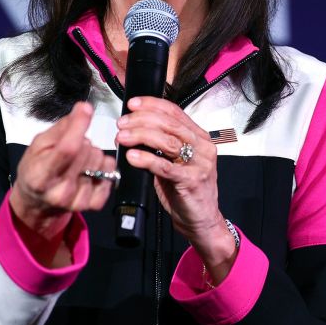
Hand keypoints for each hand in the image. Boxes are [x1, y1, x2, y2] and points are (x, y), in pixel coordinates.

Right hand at [11, 102, 115, 264]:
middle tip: (71, 148)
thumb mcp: (39, 145)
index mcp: (40, 176)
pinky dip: (104, 166)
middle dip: (83, 141)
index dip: (79, 126)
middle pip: (86, 152)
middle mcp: (60, 191)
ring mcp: (78, 200)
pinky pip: (111, 173)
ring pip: (100, 160)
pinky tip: (90, 169)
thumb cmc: (37, 170)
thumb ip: (61, 128)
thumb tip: (82, 109)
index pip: (67, 149)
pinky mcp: (94, 204)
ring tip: (78, 160)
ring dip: (92, 154)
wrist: (38, 201)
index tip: (85, 110)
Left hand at [115, 96, 236, 280]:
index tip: (132, 104)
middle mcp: (203, 147)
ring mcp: (200, 164)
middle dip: (141, 120)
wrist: (202, 220)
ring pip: (168, 141)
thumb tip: (134, 129)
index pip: (175, 112)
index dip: (152, 104)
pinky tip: (132, 157)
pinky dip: (146, 160)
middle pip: (170, 124)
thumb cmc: (186, 191)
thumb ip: (162, 145)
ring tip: (122, 138)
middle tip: (122, 124)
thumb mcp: (175, 162)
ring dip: (141, 136)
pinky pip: (166, 167)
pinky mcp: (192, 181)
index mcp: (200, 137)